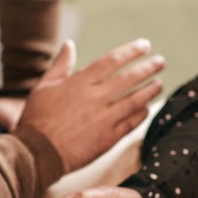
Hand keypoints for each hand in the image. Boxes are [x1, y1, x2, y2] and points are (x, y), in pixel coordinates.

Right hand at [18, 39, 164, 172]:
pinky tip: (147, 108)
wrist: (37, 153)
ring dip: (150, 90)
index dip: (131, 51)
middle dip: (148, 67)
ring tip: (159, 84)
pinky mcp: (108, 139)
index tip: (144, 46)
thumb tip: (69, 44)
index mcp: (80, 82)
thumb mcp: (44, 86)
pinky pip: (131, 123)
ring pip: (135, 100)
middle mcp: (96, 98)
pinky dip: (141, 114)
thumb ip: (60, 65)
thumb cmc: (36, 118)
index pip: (112, 60)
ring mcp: (104, 119)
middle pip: (130, 78)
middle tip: (160, 62)